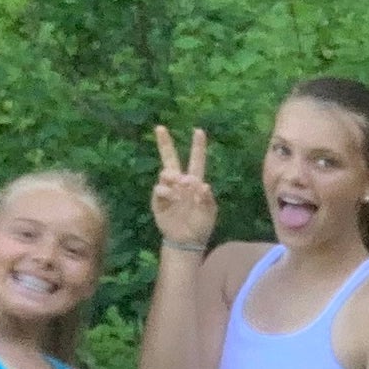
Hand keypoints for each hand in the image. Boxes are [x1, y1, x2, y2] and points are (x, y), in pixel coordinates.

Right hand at [152, 125, 218, 249]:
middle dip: (165, 143)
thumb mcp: (210, 212)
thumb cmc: (201, 225)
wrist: (187, 241)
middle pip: (171, 159)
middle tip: (160, 128)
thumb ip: (207, 198)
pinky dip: (166, 191)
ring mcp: (168, 190)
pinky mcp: (158, 200)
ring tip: (180, 182)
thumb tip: (202, 184)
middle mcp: (180, 183)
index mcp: (195, 183)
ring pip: (165, 172)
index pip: (196, 161)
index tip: (199, 131)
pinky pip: (159, 189)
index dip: (197, 146)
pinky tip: (173, 196)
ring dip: (172, 175)